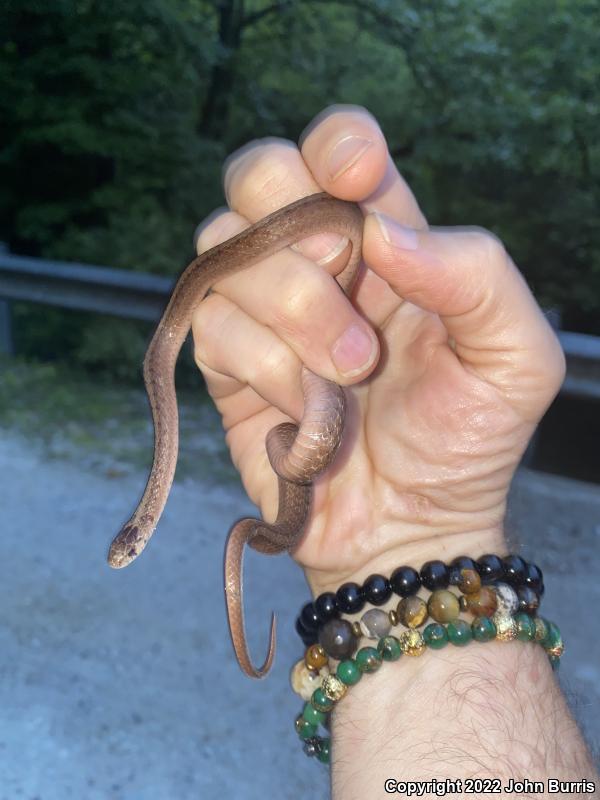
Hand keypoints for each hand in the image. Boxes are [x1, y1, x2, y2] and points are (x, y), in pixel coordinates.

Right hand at [191, 105, 565, 594]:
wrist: (407, 526)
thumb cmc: (465, 441)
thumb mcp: (515, 357)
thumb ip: (476, 272)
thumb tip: (378, 229)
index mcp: (386, 239)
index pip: (337, 148)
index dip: (337, 145)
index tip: (357, 180)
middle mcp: (317, 261)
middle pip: (258, 174)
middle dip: (299, 229)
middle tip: (349, 283)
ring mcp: (263, 309)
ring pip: (226, 248)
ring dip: (294, 311)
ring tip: (347, 376)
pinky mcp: (227, 362)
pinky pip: (213, 325)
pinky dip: (266, 368)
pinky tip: (303, 409)